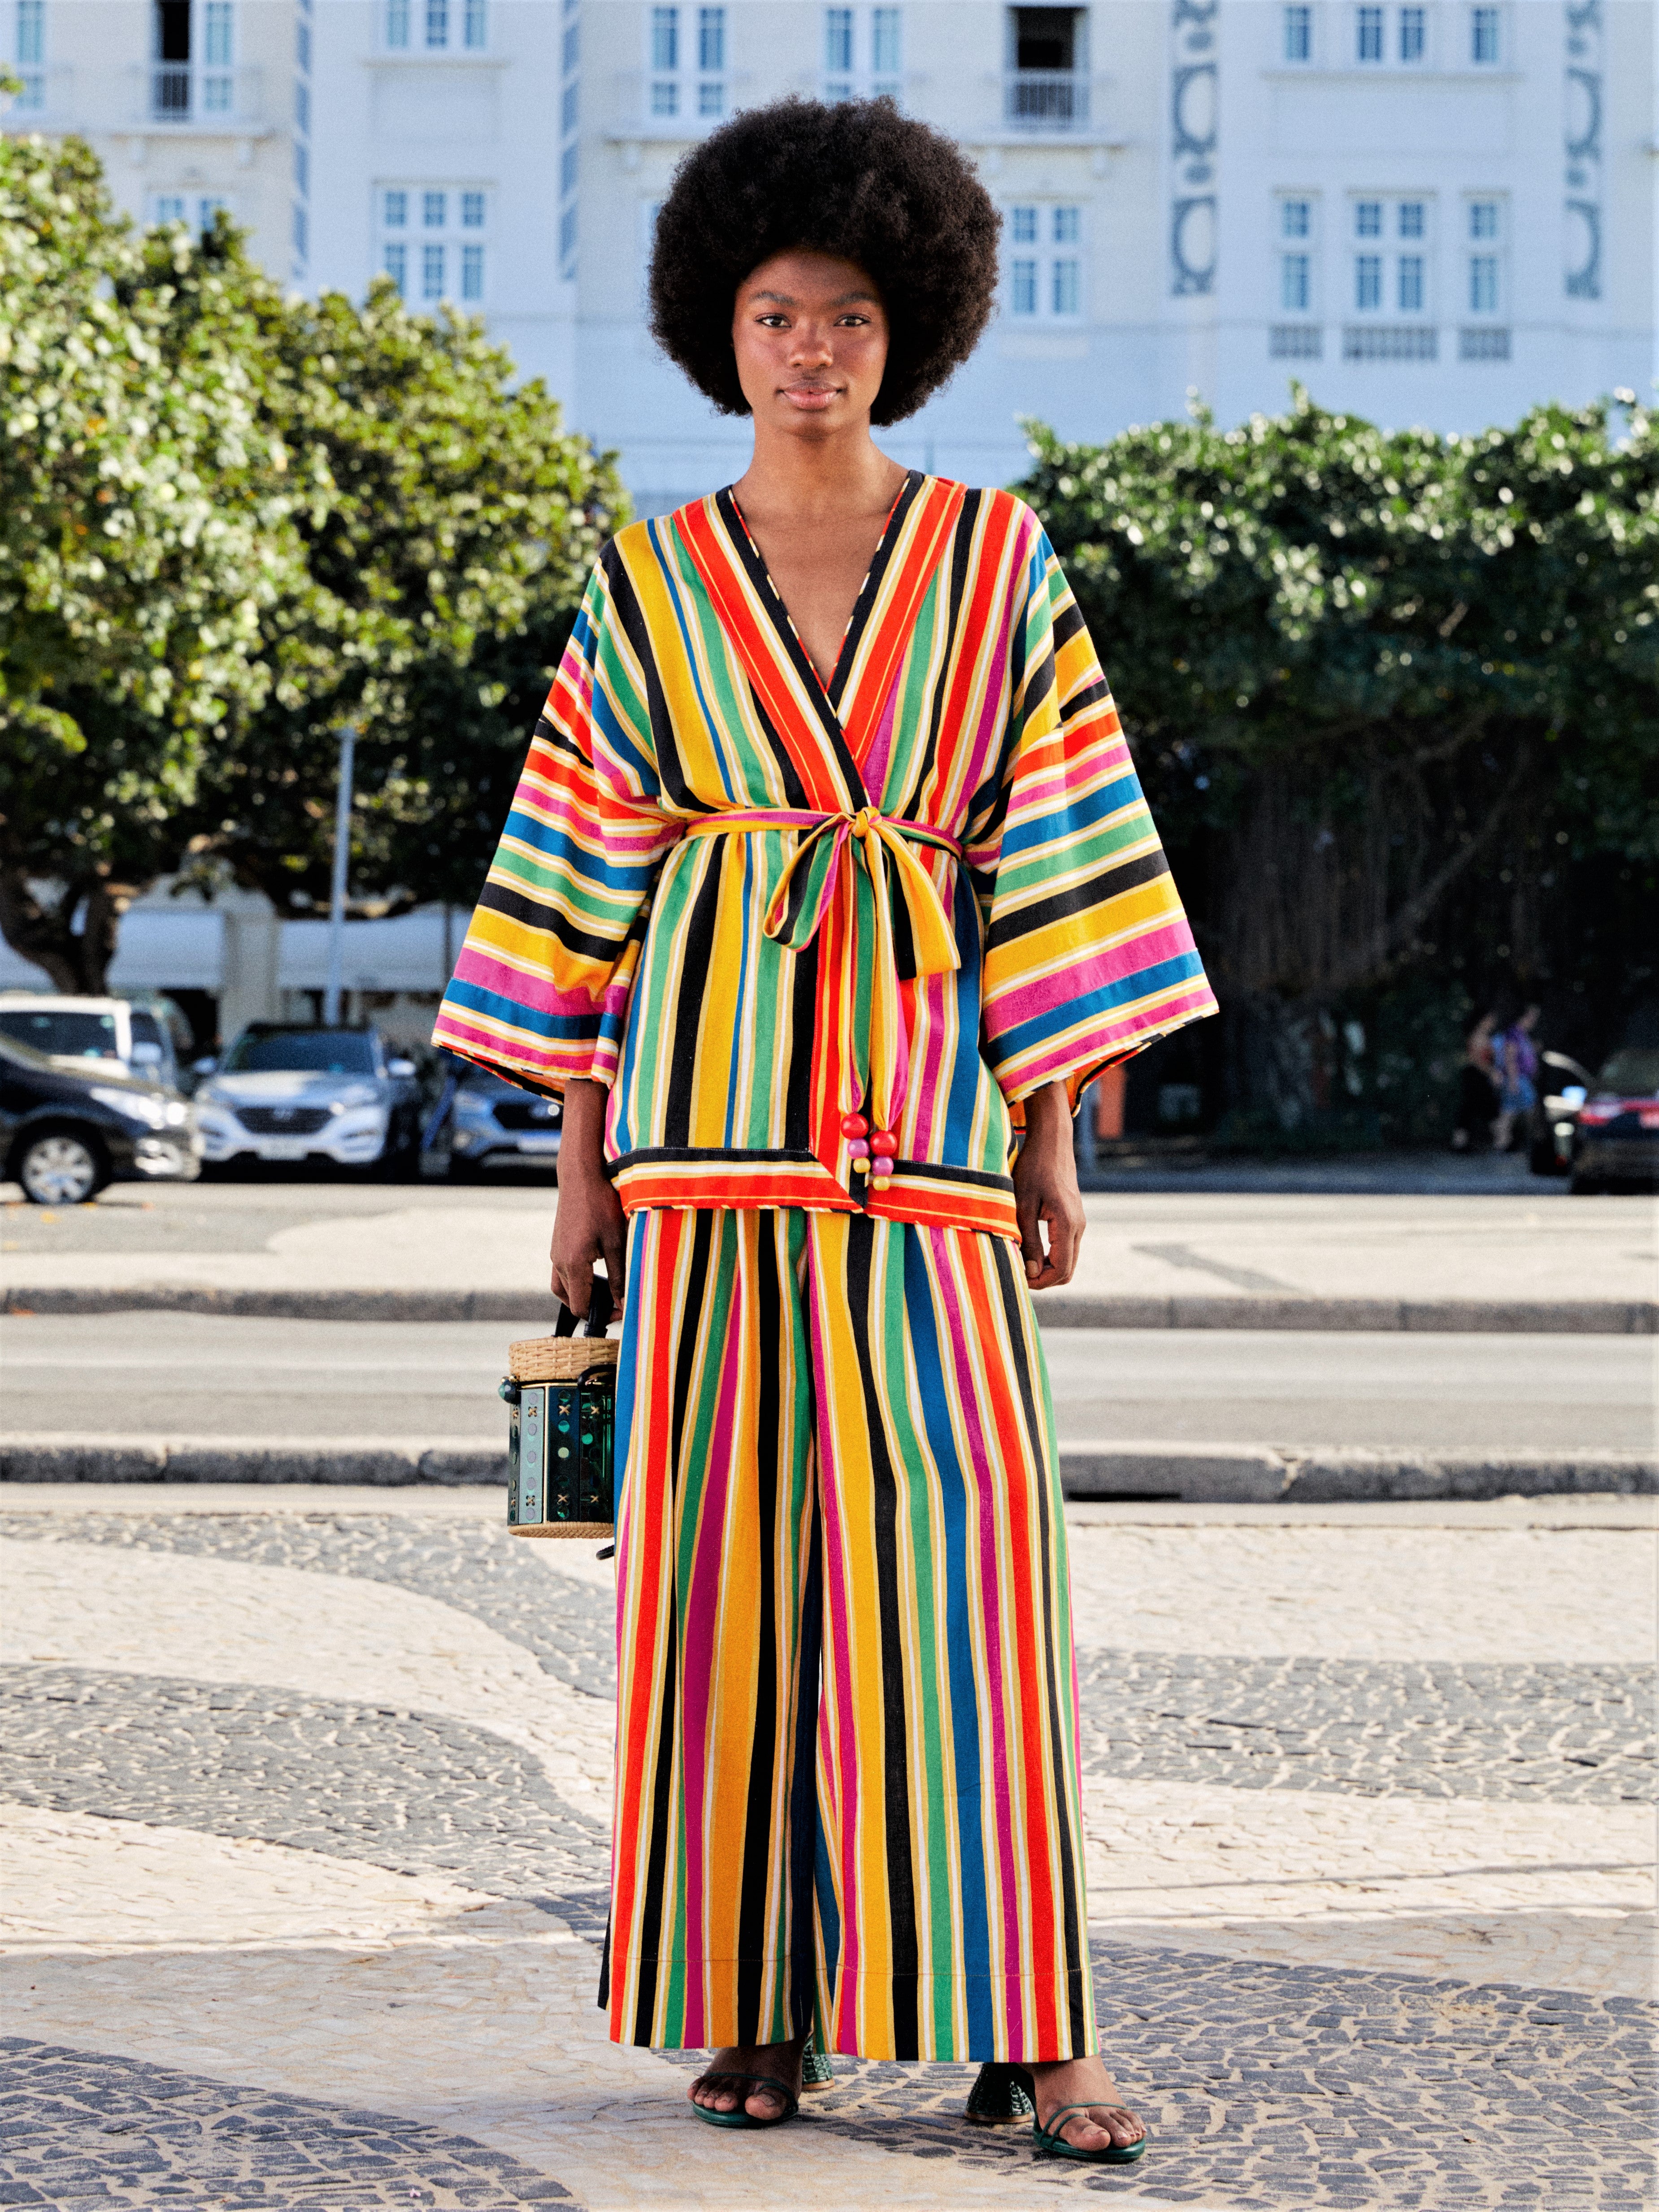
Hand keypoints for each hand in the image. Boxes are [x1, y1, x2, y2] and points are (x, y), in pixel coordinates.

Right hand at [549, 1078, 625, 1313]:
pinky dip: (579, 1279)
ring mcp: (555, 1254)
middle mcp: (558, 1263)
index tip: (621, 1310)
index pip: (580, 1307)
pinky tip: (599, 1268)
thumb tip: (622, 1304)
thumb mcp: (617, 1242)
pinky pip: (564, 1272)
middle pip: (571, 1300)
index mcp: (573, 1265)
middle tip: (618, 1300)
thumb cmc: (601, 1205)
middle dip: (594, 1306)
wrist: (580, 1176)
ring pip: (565, 1287)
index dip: (601, 1315)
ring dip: (585, 1293)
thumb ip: (619, 1276)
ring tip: (609, 1288)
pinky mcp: (557, 1245)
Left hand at [1012, 1079, 1085, 1289]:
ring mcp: (1079, 1222)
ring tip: (1021, 1262)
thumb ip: (1028, 1241)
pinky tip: (1031, 1250)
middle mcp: (1079, 1226)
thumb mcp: (1023, 1205)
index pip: (1060, 1270)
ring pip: (1068, 1260)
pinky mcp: (1074, 1218)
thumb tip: (1032, 1273)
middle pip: (1067, 1270)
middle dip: (1044, 1279)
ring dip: (1047, 1268)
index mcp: (1068, 1223)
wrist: (1051, 1142)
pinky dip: (1051, 1256)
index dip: (1039, 1282)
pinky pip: (1066, 1247)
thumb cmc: (1033, 1169)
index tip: (1017, 1278)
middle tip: (1018, 1273)